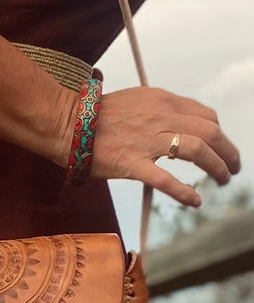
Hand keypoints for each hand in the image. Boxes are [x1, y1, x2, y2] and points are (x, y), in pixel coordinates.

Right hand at [90, 87, 240, 206]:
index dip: (219, 134)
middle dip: (228, 151)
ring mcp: (146, 141)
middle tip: (233, 167)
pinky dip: (184, 192)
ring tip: (223, 180)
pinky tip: (195, 201)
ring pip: (196, 151)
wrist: (68, 123)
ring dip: (216, 167)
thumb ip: (158, 112)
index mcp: (161, 100)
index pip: (205, 116)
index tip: (220, 148)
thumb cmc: (96, 117)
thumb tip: (176, 129)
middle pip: (209, 132)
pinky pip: (165, 180)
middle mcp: (159, 117)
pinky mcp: (131, 163)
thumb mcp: (135, 102)